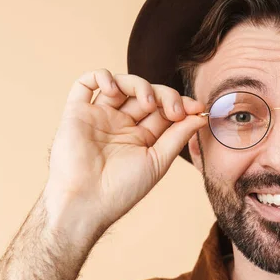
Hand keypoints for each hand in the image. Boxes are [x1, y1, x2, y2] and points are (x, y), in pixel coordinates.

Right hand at [43, 69, 206, 237]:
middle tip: (175, 110)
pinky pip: (86, 83)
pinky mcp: (77, 112)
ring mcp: (100, 116)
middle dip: (166, 96)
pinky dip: (102, 76)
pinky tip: (114, 89)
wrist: (87, 202)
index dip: (182, 104)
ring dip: (140, 85)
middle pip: (147, 94)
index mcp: (141, 136)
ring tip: (148, 102)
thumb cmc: (122, 189)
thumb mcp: (158, 160)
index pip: (164, 110)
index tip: (198, 108)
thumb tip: (201, 116)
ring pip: (122, 84)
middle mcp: (121, 123)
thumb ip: (179, 136)